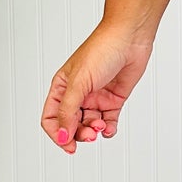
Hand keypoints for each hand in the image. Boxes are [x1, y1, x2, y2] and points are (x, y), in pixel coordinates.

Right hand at [41, 27, 151, 152]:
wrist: (130, 38)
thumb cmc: (102, 49)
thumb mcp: (79, 82)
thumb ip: (68, 111)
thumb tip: (63, 135)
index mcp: (62, 87)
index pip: (51, 118)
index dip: (57, 133)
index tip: (68, 143)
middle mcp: (77, 93)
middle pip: (71, 125)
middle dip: (79, 134)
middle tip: (90, 135)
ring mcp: (96, 97)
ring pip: (89, 125)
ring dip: (94, 130)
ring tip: (101, 126)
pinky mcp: (113, 99)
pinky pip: (108, 122)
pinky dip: (108, 129)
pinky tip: (109, 128)